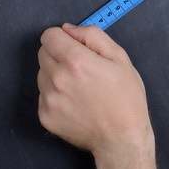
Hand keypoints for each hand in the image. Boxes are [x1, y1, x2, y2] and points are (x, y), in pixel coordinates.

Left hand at [37, 23, 153, 159]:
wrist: (121, 139)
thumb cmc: (125, 98)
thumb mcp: (119, 58)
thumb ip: (92, 36)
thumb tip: (68, 29)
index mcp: (75, 60)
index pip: (48, 36)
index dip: (62, 37)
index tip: (74, 46)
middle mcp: (57, 78)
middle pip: (43, 53)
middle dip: (59, 54)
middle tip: (81, 69)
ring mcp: (48, 99)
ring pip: (42, 74)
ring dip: (55, 75)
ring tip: (79, 88)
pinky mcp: (44, 116)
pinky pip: (43, 95)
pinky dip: (55, 95)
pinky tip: (75, 103)